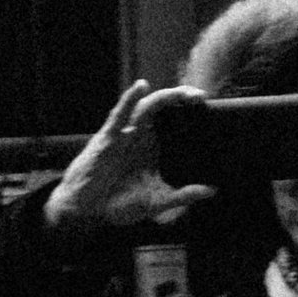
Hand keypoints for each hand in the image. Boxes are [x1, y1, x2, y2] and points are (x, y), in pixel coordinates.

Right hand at [41, 81, 213, 243]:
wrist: (86, 210)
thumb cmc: (118, 204)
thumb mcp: (156, 201)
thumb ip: (182, 196)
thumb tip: (211, 191)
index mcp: (153, 148)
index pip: (174, 122)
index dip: (190, 113)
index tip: (212, 108)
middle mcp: (141, 137)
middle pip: (163, 108)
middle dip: (181, 98)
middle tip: (201, 96)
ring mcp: (125, 135)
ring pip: (146, 107)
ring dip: (164, 97)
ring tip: (182, 93)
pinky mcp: (108, 137)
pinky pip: (119, 114)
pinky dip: (130, 98)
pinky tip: (141, 87)